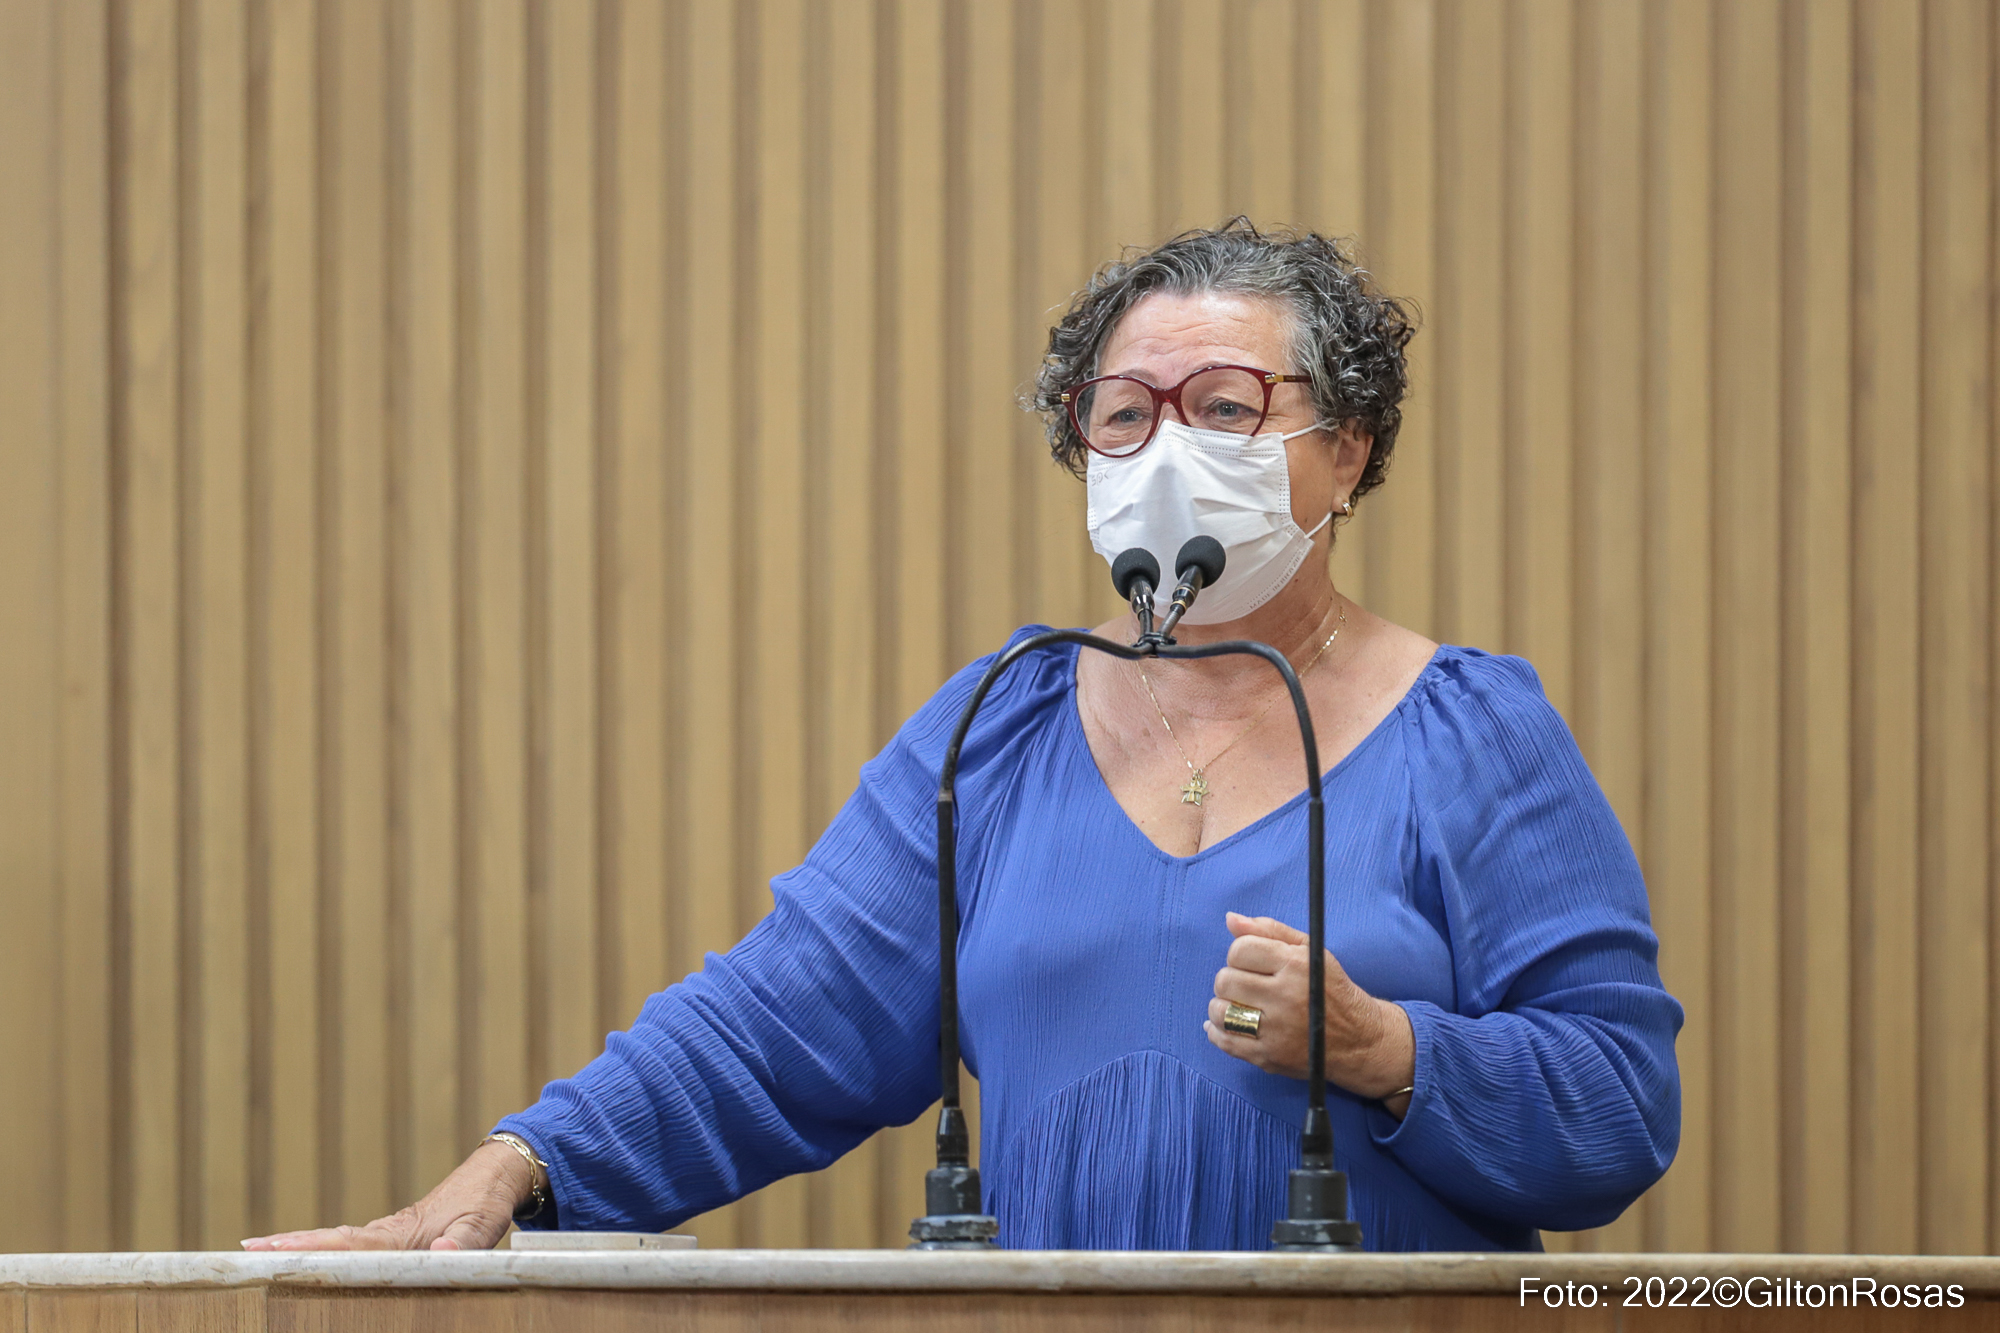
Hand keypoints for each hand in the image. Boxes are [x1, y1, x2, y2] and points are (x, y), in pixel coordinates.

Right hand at [240, 1140, 534, 1251]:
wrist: (498, 1174)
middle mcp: (387, 1233)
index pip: (345, 1245)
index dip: (309, 1249)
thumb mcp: (483, 1224)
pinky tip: (314, 1257)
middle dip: (287, 1246)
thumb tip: (442, 1254)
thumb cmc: (488, 1201)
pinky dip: (327, 1248)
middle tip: (245, 1251)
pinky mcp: (397, 1236)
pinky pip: (353, 1245)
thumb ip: (464, 1243)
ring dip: (300, 1246)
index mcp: (400, 1234)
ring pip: (337, 1241)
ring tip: (261, 1252)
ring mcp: (389, 1233)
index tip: (270, 1249)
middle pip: (329, 1240)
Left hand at [1206, 911, 1415, 1114]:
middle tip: (1247, 986)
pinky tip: (1232, 1025)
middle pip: (1226, 980)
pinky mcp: (1269, 1056)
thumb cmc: (1329, 990)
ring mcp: (1276, 1030)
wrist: (1358, 1039)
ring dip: (1223, 1006)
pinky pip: (1225, 1041)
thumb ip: (1269, 931)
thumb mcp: (1308, 951)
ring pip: (1220, 1011)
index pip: (1239, 950)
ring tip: (1241, 1006)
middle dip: (1231, 980)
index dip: (1239, 954)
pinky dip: (1219, 1032)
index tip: (1250, 963)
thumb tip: (1231, 919)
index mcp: (1295, 965)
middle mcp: (1286, 997)